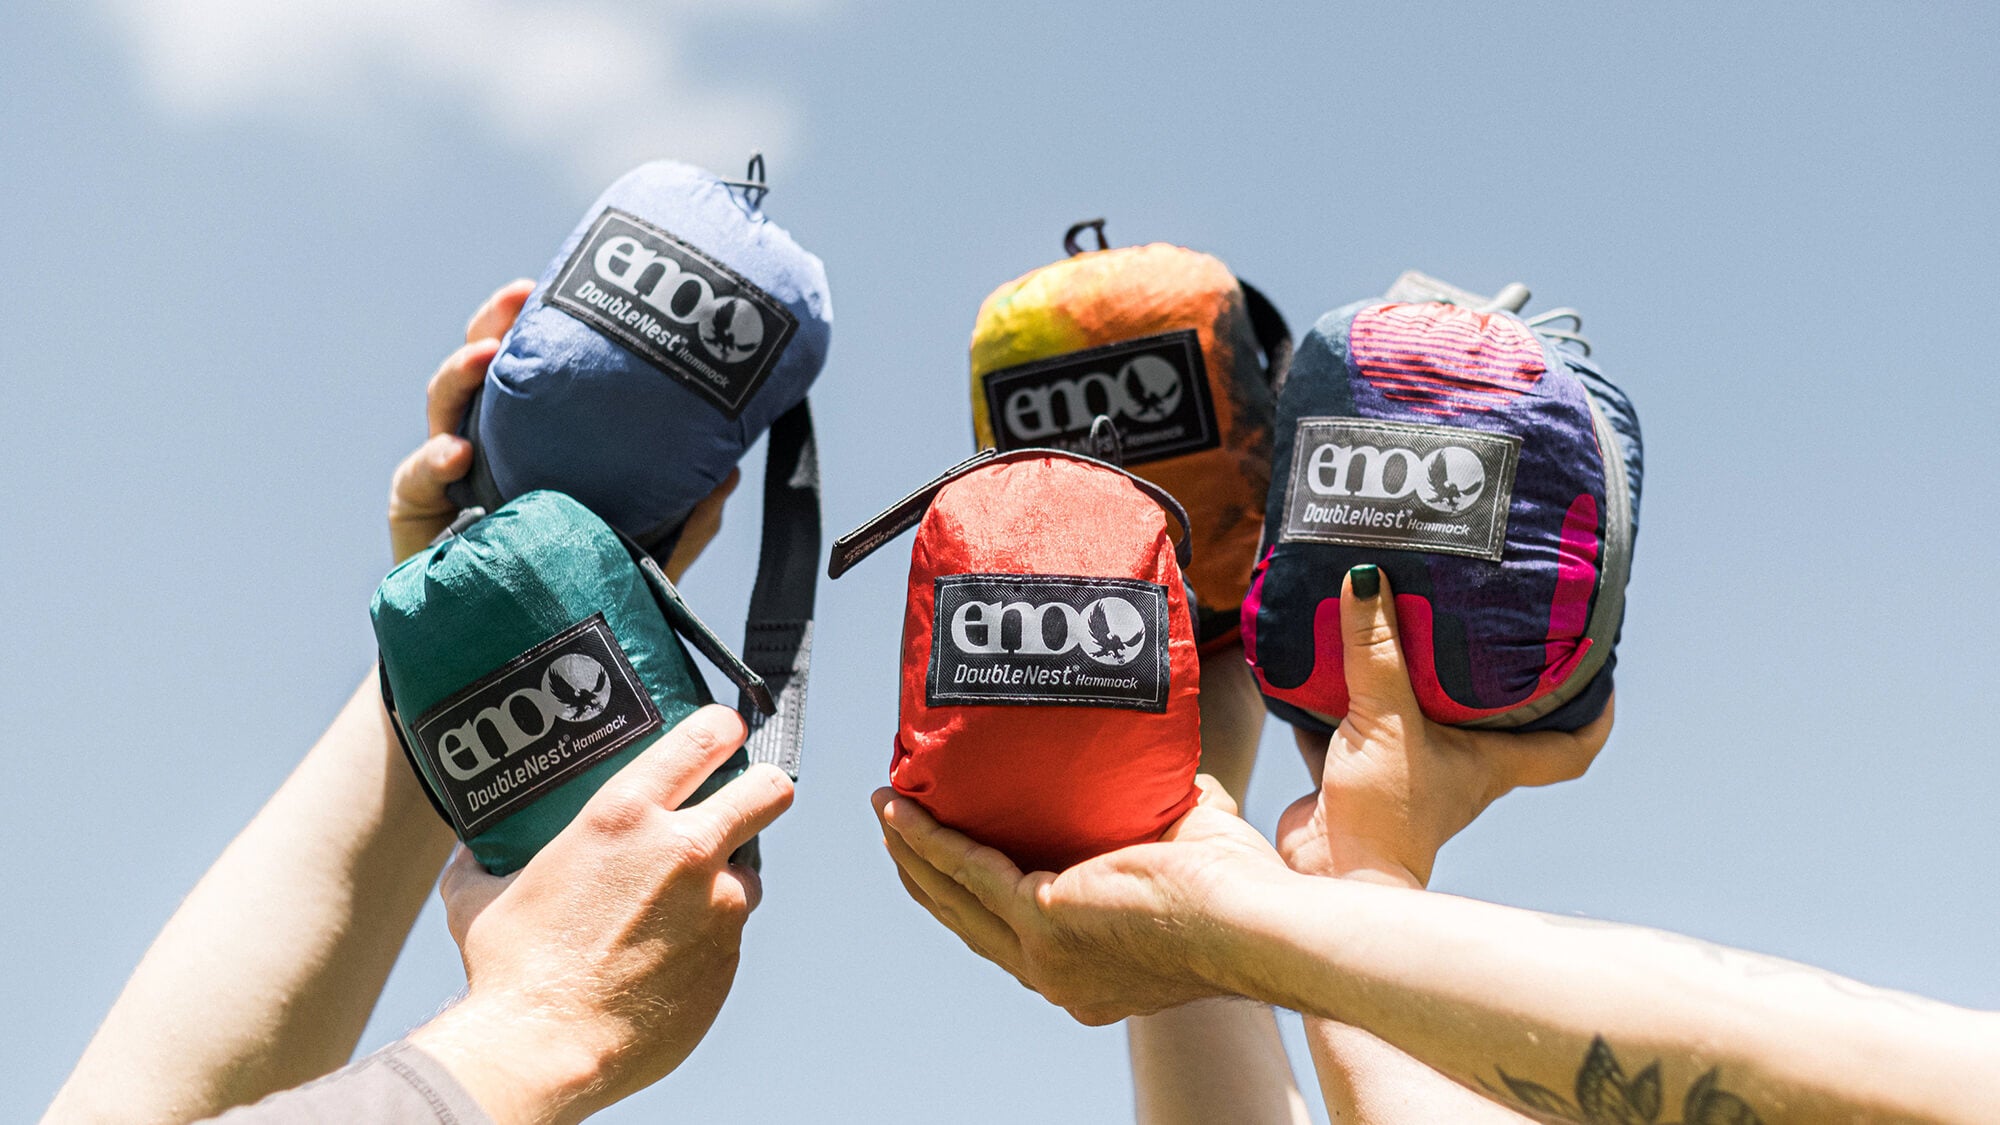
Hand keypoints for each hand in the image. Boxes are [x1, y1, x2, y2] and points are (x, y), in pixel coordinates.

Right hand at [385, 279, 739, 577]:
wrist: (505, 668)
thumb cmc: (568, 599)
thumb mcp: (639, 561)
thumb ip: (683, 523)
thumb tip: (727, 471)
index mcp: (538, 446)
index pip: (535, 375)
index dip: (538, 328)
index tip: (553, 287)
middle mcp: (490, 452)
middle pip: (484, 375)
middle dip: (493, 327)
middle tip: (516, 298)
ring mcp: (447, 483)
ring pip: (442, 412)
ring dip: (458, 378)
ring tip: (483, 359)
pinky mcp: (417, 524)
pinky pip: (414, 486)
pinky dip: (430, 462)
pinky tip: (456, 452)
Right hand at [410, 706, 793, 1124]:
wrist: (544, 1051)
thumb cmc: (509, 971)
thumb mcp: (481, 894)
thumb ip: (485, 860)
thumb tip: (471, 849)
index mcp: (626, 815)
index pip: (705, 736)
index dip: (722, 729)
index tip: (722, 733)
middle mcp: (686, 852)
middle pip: (768, 790)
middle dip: (760, 789)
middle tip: (740, 802)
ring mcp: (717, 908)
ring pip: (751, 872)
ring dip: (727, 879)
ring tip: (681, 903)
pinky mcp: (727, 961)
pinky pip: (731, 935)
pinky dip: (708, 937)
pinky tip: (667, 955)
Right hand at [874, 776, 1293, 1025]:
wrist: (1254, 921)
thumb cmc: (1240, 892)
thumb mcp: (1181, 845)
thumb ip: (1155, 813)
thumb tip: (1158, 764)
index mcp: (1087, 970)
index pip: (1014, 932)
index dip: (975, 891)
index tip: (951, 850)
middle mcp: (1058, 975)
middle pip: (968, 920)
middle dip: (927, 872)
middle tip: (898, 826)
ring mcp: (1044, 956)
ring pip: (956, 899)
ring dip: (915, 852)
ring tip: (887, 808)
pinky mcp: (1041, 920)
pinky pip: (969, 871)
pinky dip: (931, 839)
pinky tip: (904, 810)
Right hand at [1276, 566, 1611, 887]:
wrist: (1325, 880)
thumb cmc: (1384, 817)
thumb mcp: (1386, 719)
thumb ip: (1375, 651)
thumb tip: (1368, 578)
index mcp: (1491, 762)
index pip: (1571, 747)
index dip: (1595, 713)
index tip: (1602, 666)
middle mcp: (1458, 767)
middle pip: (1492, 718)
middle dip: (1488, 671)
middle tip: (1485, 613)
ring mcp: (1407, 772)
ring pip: (1417, 715)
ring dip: (1407, 677)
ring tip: (1398, 618)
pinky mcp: (1358, 775)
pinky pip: (1356, 724)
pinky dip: (1344, 694)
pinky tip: (1324, 659)